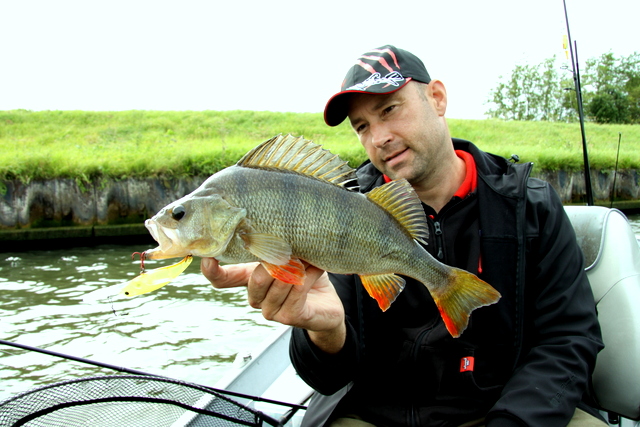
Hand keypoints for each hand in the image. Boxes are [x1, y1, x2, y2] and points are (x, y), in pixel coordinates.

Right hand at [200, 258, 345, 353]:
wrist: (327, 307)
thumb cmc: (305, 276)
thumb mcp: (290, 256)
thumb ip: (278, 245)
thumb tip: (277, 222)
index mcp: (249, 281)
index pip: (222, 280)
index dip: (212, 270)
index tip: (208, 256)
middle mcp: (256, 298)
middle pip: (255, 280)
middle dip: (275, 261)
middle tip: (292, 249)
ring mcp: (271, 311)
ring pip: (277, 284)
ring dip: (296, 268)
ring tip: (308, 258)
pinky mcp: (290, 317)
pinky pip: (296, 292)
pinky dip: (308, 276)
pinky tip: (315, 269)